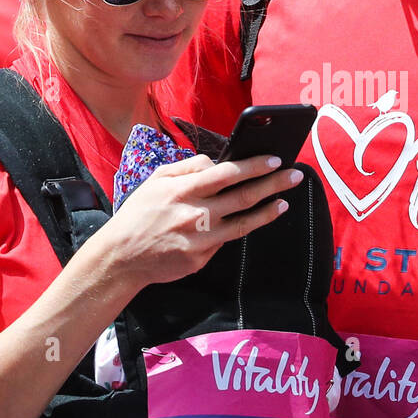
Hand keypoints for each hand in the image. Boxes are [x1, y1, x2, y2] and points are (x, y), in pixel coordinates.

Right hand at [97, 154, 302, 290]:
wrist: (121, 257)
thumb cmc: (139, 213)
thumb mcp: (156, 181)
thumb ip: (187, 167)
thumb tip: (215, 162)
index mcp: (183, 190)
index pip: (227, 173)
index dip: (254, 166)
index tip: (275, 159)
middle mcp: (195, 214)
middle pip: (244, 196)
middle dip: (274, 184)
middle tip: (296, 175)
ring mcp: (200, 239)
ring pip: (244, 223)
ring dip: (269, 211)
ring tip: (284, 201)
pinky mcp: (201, 258)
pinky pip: (225, 241)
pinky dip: (239, 229)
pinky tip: (253, 221)